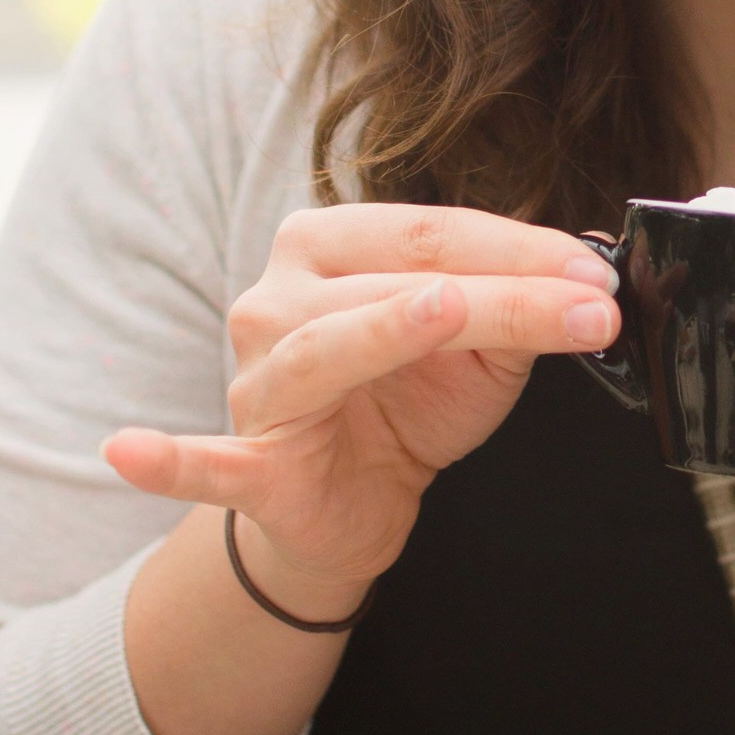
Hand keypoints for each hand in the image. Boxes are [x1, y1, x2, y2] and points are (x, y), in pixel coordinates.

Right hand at [102, 204, 620, 606]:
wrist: (352, 500)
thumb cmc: (409, 401)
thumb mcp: (480, 351)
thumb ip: (520, 307)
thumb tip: (590, 272)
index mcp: (337, 246)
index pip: (440, 233)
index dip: (526, 251)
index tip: (600, 274)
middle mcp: (283, 295)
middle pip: (404, 281)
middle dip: (507, 295)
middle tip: (591, 308)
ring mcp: (260, 374)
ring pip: (337, 346)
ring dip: (399, 331)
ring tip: (444, 310)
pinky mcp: (249, 456)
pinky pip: (207, 459)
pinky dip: (172, 458)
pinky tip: (133, 450)